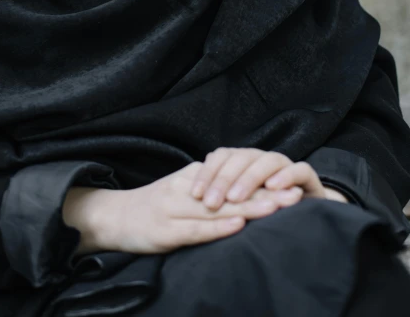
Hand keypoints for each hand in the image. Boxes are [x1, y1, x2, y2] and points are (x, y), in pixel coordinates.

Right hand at [67, 162, 305, 256]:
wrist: (113, 217)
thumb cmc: (153, 206)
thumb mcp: (182, 190)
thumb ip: (209, 189)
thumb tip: (243, 192)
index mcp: (193, 177)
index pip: (234, 180)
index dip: (264, 183)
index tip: (291, 184)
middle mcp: (186, 188)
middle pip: (232, 191)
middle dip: (266, 193)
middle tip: (296, 194)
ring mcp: (175, 209)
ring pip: (218, 207)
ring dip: (249, 207)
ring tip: (277, 207)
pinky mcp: (165, 231)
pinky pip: (195, 229)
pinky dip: (218, 227)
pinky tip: (237, 225)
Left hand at [190, 147, 327, 209]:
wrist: (303, 216)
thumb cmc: (260, 210)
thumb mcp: (237, 204)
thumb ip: (219, 198)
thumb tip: (191, 200)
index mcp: (242, 160)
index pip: (221, 157)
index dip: (208, 173)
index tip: (195, 194)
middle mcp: (262, 158)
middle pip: (241, 158)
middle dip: (224, 179)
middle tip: (211, 202)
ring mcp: (285, 165)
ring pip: (267, 161)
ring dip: (250, 178)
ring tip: (236, 198)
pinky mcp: (307, 176)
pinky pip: (299, 169)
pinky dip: (286, 176)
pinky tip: (273, 188)